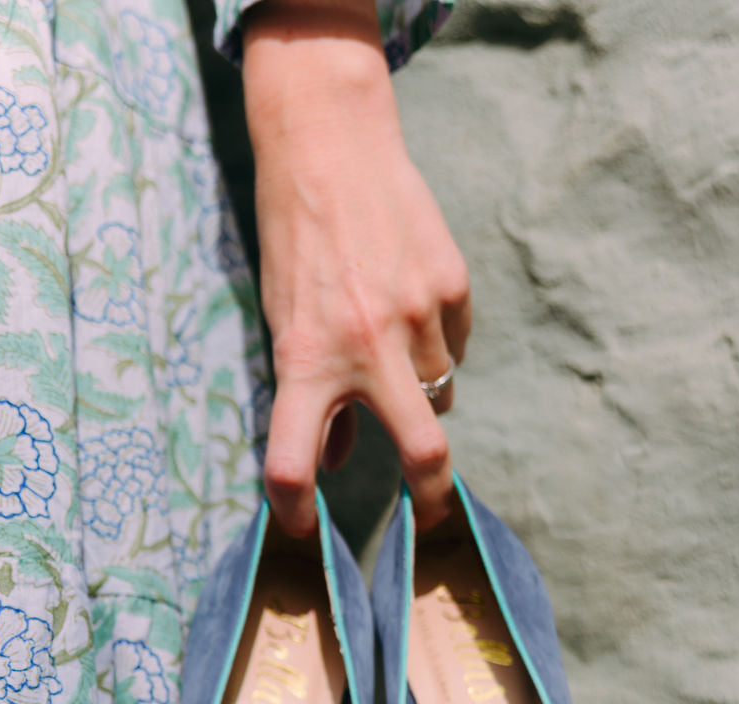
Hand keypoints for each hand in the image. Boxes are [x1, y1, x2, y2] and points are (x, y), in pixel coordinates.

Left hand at [242, 0, 471, 533]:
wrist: (329, 142)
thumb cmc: (296, 236)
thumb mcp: (283, 317)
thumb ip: (311, 391)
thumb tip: (338, 459)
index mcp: (307, 360)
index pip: (292, 460)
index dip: (293, 507)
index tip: (301, 526)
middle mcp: (366, 346)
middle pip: (425, 453)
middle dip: (432, 497)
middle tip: (428, 511)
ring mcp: (418, 317)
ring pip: (440, 393)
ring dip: (423, 392)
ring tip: (395, 344)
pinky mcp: (453, 287)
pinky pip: (455, 343)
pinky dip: (438, 341)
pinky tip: (410, 298)